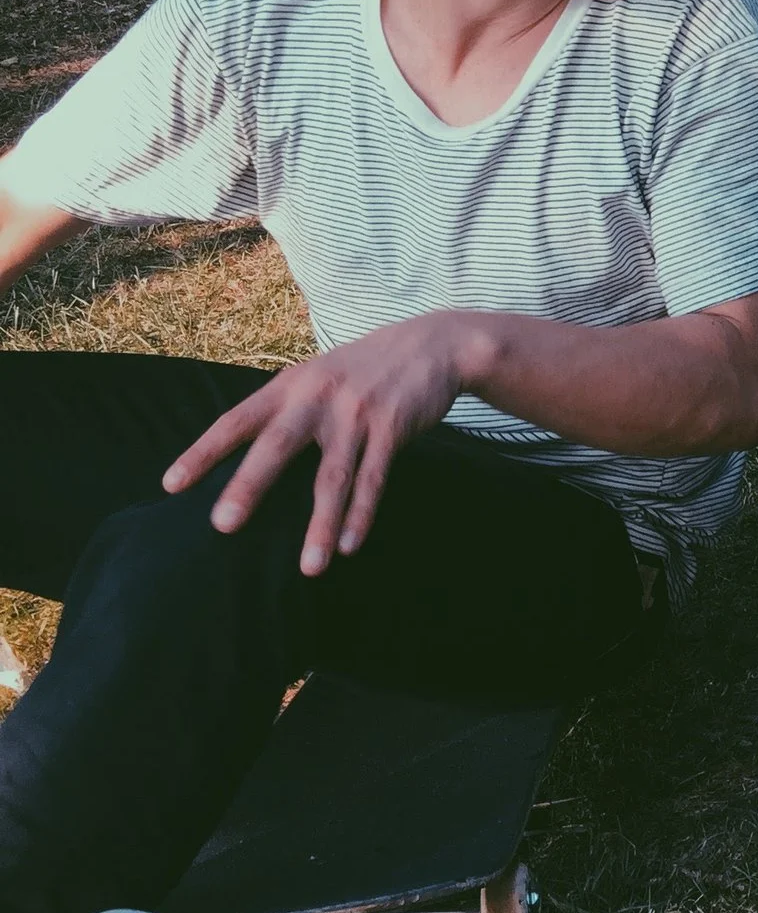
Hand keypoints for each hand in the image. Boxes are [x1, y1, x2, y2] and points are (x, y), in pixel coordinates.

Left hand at [162, 311, 474, 575]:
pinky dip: (361, 514)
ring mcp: (357, 413)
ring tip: (308, 568)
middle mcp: (318, 397)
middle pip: (278, 445)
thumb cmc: (361, 370)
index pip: (236, 420)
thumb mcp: (314, 377)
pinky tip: (348, 545)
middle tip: (223, 525)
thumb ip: (283, 410)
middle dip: (250, 485)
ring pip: (333, 476)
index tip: (171, 486)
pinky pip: (374, 478)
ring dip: (319, 524)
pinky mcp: (392, 427)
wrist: (430, 343)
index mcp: (289, 386)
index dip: (203, 452)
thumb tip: (240, 458)